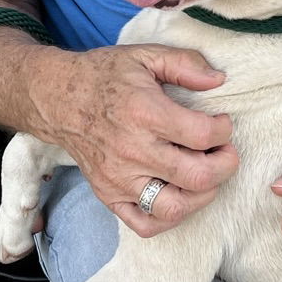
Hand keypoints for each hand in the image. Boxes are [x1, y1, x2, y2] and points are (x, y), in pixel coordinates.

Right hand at [26, 43, 237, 236]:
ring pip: (175, 207)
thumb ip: (185, 64)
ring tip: (205, 175)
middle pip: (198, 176)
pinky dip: (169, 219)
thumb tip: (218, 80)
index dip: (224, 130)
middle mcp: (133, 151)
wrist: (57, 99)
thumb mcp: (145, 56)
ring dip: (202, 195)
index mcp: (145, 114)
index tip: (221, 123)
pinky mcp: (109, 195)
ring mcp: (119, 178)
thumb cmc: (104, 76)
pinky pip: (145, 224)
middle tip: (224, 152)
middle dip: (225, 164)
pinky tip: (179, 195)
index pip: (202, 135)